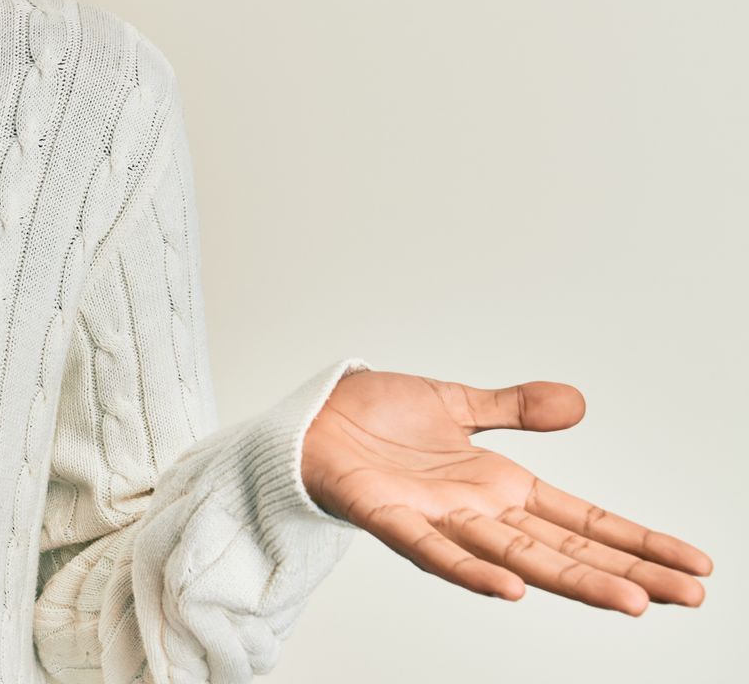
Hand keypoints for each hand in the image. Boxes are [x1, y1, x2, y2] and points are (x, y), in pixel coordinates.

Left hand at [301, 369, 712, 614]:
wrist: (310, 417)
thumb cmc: (374, 418)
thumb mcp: (455, 404)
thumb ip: (513, 408)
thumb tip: (577, 402)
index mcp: (497, 486)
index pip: (583, 520)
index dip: (636, 541)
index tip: (694, 567)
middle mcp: (475, 511)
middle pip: (563, 549)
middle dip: (625, 573)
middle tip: (688, 598)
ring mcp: (435, 518)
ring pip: (514, 556)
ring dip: (568, 580)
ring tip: (627, 602)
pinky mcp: (386, 515)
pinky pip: (431, 549)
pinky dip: (470, 569)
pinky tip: (510, 589)